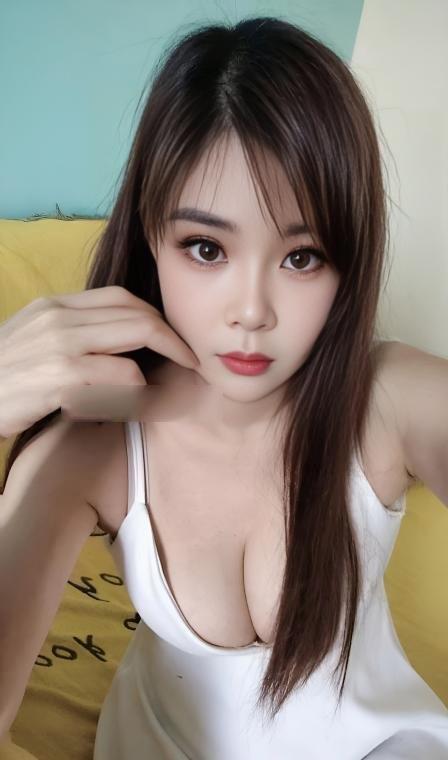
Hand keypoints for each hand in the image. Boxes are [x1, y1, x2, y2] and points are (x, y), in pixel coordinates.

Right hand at [0, 285, 198, 438]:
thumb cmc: (2, 378)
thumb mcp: (32, 341)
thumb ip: (72, 334)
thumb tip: (120, 343)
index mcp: (54, 305)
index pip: (121, 297)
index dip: (156, 317)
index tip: (173, 339)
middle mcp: (58, 318)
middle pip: (137, 316)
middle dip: (173, 339)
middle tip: (191, 361)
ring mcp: (58, 345)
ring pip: (135, 344)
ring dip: (158, 370)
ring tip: (162, 393)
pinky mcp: (59, 377)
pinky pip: (120, 379)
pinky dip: (134, 395)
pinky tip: (128, 409)